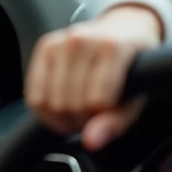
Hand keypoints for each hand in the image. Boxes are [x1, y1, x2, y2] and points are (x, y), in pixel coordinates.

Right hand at [25, 5, 162, 151]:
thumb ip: (117, 121)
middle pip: (71, 104)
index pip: (97, 101)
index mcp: (112, 47)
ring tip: (79, 110)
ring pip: (51, 103)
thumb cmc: (132, 65)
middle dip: (82, 120)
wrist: (124, 29)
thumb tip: (91, 142)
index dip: (101, 117)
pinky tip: (61, 109)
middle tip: (93, 115)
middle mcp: (83, 40)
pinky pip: (34, 95)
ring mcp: (61, 41)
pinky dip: (45, 112)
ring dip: (64, 118)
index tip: (108, 114)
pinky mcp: (45, 46)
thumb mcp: (137, 95)